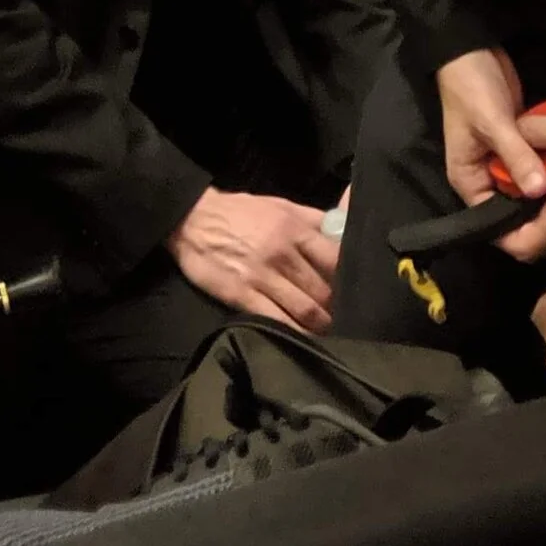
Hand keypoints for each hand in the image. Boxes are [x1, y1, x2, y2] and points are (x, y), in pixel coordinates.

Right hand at [167, 188, 337, 330]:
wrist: (191, 219)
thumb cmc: (239, 212)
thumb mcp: (280, 205)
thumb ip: (312, 219)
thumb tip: (342, 230)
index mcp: (296, 229)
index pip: (336, 259)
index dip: (348, 279)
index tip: (354, 290)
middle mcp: (284, 253)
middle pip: (323, 290)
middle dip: (335, 308)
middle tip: (342, 319)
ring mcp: (263, 276)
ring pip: (305, 308)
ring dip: (319, 325)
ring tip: (326, 333)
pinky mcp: (242, 295)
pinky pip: (276, 320)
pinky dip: (294, 333)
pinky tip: (303, 340)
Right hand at [436, 46, 545, 204]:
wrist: (473, 52)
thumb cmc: (474, 91)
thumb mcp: (494, 125)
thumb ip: (516, 158)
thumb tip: (539, 192)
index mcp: (467, 178)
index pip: (491, 214)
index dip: (516, 221)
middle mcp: (483, 173)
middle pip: (511, 199)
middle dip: (535, 201)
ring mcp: (500, 156)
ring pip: (525, 179)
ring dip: (544, 180)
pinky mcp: (516, 141)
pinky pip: (532, 159)